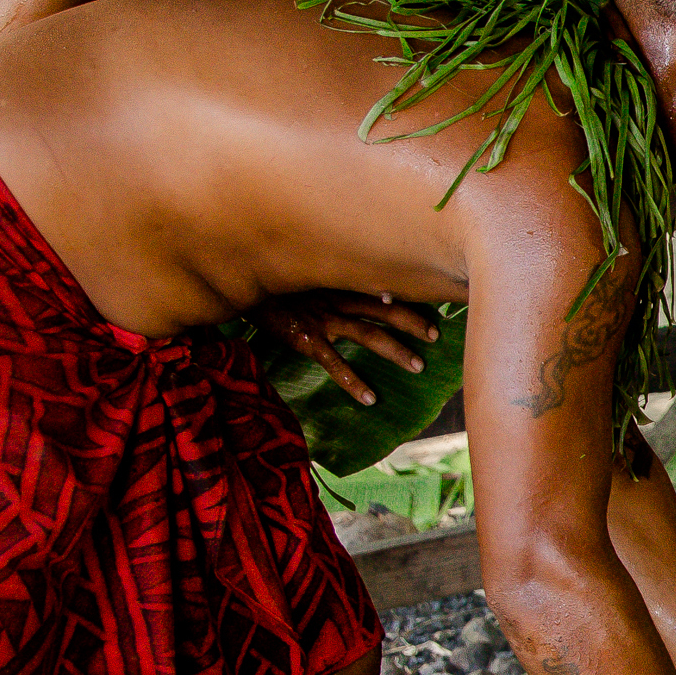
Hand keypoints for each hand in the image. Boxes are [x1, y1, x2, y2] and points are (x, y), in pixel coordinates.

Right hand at [254, 292, 438, 404]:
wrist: (239, 283)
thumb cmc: (274, 282)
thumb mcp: (304, 275)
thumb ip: (332, 282)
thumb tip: (372, 290)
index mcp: (337, 283)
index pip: (378, 287)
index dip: (404, 296)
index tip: (430, 303)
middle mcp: (336, 298)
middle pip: (383, 309)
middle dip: (412, 322)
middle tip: (436, 335)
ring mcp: (322, 319)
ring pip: (368, 334)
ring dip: (395, 350)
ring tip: (418, 365)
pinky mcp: (306, 339)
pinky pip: (335, 364)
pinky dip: (354, 381)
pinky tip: (371, 399)